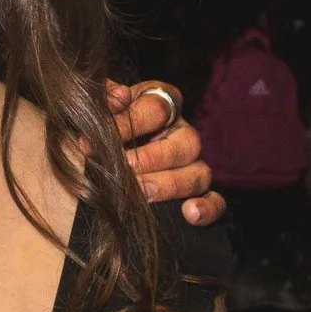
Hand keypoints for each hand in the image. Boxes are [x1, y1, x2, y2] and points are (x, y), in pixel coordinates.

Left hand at [108, 80, 225, 226]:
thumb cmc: (98, 126)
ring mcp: (192, 164)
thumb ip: (104, 97)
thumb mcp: (97, 106)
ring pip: (199, 173)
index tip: (96, 139)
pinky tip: (189, 214)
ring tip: (143, 192)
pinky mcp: (198, 194)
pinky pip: (216, 201)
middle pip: (187, 142)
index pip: (156, 108)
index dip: (128, 122)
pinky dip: (207, 208)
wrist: (94, 154)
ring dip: (171, 185)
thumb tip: (119, 97)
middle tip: (123, 168)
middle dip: (151, 157)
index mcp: (161, 105)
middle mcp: (181, 133)